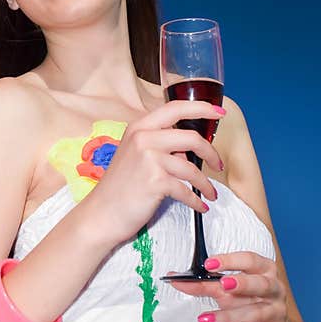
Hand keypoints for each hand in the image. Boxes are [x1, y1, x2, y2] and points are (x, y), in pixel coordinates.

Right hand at [87, 100, 224, 245]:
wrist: (101, 213)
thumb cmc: (120, 187)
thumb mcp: (135, 155)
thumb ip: (160, 145)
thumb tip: (188, 150)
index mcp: (139, 127)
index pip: (175, 108)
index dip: (201, 108)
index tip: (219, 112)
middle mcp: (143, 138)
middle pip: (191, 137)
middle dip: (211, 153)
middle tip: (218, 165)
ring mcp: (149, 159)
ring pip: (192, 167)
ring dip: (206, 184)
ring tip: (210, 194)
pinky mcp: (155, 181)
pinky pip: (186, 189)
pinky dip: (197, 200)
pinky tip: (200, 206)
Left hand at [170, 251, 289, 321]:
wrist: (270, 321)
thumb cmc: (246, 296)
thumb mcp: (225, 287)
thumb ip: (203, 283)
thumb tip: (175, 278)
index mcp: (263, 270)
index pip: (250, 260)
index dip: (230, 260)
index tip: (209, 263)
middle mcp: (273, 288)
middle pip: (260, 284)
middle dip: (242, 284)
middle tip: (222, 285)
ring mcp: (276, 310)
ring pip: (255, 312)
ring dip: (229, 316)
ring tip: (206, 319)